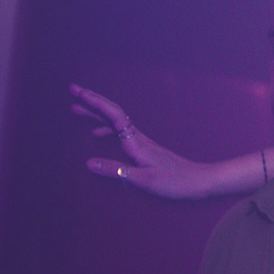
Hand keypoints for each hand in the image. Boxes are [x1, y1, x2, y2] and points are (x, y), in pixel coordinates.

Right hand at [72, 84, 221, 198]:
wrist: (200, 182)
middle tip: (73, 90)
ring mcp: (142, 142)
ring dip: (96, 113)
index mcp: (136, 143)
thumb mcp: (143, 180)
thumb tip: (88, 162)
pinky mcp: (145, 148)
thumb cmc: (175, 182)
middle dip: (92, 101)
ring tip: (77, 109)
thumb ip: (116, 171)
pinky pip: (120, 132)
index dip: (95, 103)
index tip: (78, 92)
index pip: (113, 116)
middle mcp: (138, 138)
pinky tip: (97, 134)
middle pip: (112, 113)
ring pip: (115, 121)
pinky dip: (106, 128)